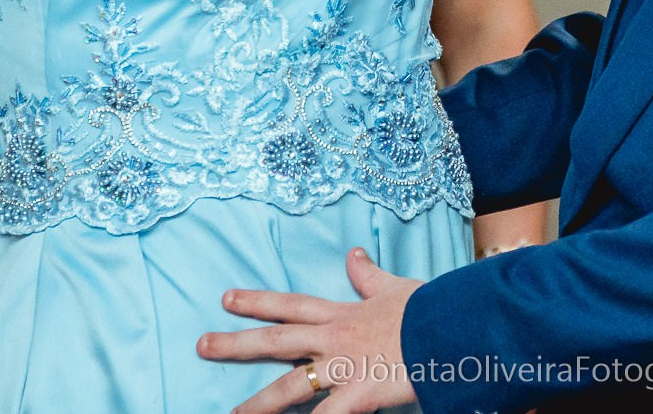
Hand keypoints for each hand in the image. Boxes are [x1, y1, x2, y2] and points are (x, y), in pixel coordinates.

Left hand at [198, 248, 419, 413]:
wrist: (451, 329)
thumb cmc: (428, 310)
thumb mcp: (395, 287)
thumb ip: (369, 275)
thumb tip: (353, 253)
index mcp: (341, 314)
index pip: (290, 304)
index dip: (257, 302)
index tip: (226, 299)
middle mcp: (334, 339)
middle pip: (276, 340)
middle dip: (236, 343)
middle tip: (201, 344)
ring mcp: (343, 369)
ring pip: (290, 386)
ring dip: (259, 404)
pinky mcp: (359, 396)